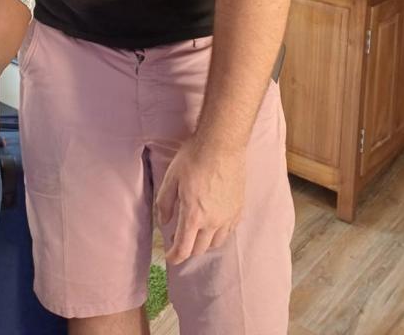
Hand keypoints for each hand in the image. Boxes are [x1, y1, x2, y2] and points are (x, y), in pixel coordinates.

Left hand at [156, 137, 246, 264]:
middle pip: (200, 249)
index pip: (184, 248)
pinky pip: (229, 230)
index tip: (170, 258)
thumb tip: (164, 222)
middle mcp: (213, 222)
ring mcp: (228, 217)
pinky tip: (213, 223)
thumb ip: (165, 204)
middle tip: (178, 240)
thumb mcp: (171, 179)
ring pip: (216, 243)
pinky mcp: (238, 209)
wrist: (222, 145)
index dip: (175, 257)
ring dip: (204, 243)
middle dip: (187, 249)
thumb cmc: (194, 158)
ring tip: (195, 233)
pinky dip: (218, 233)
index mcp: (194, 216)